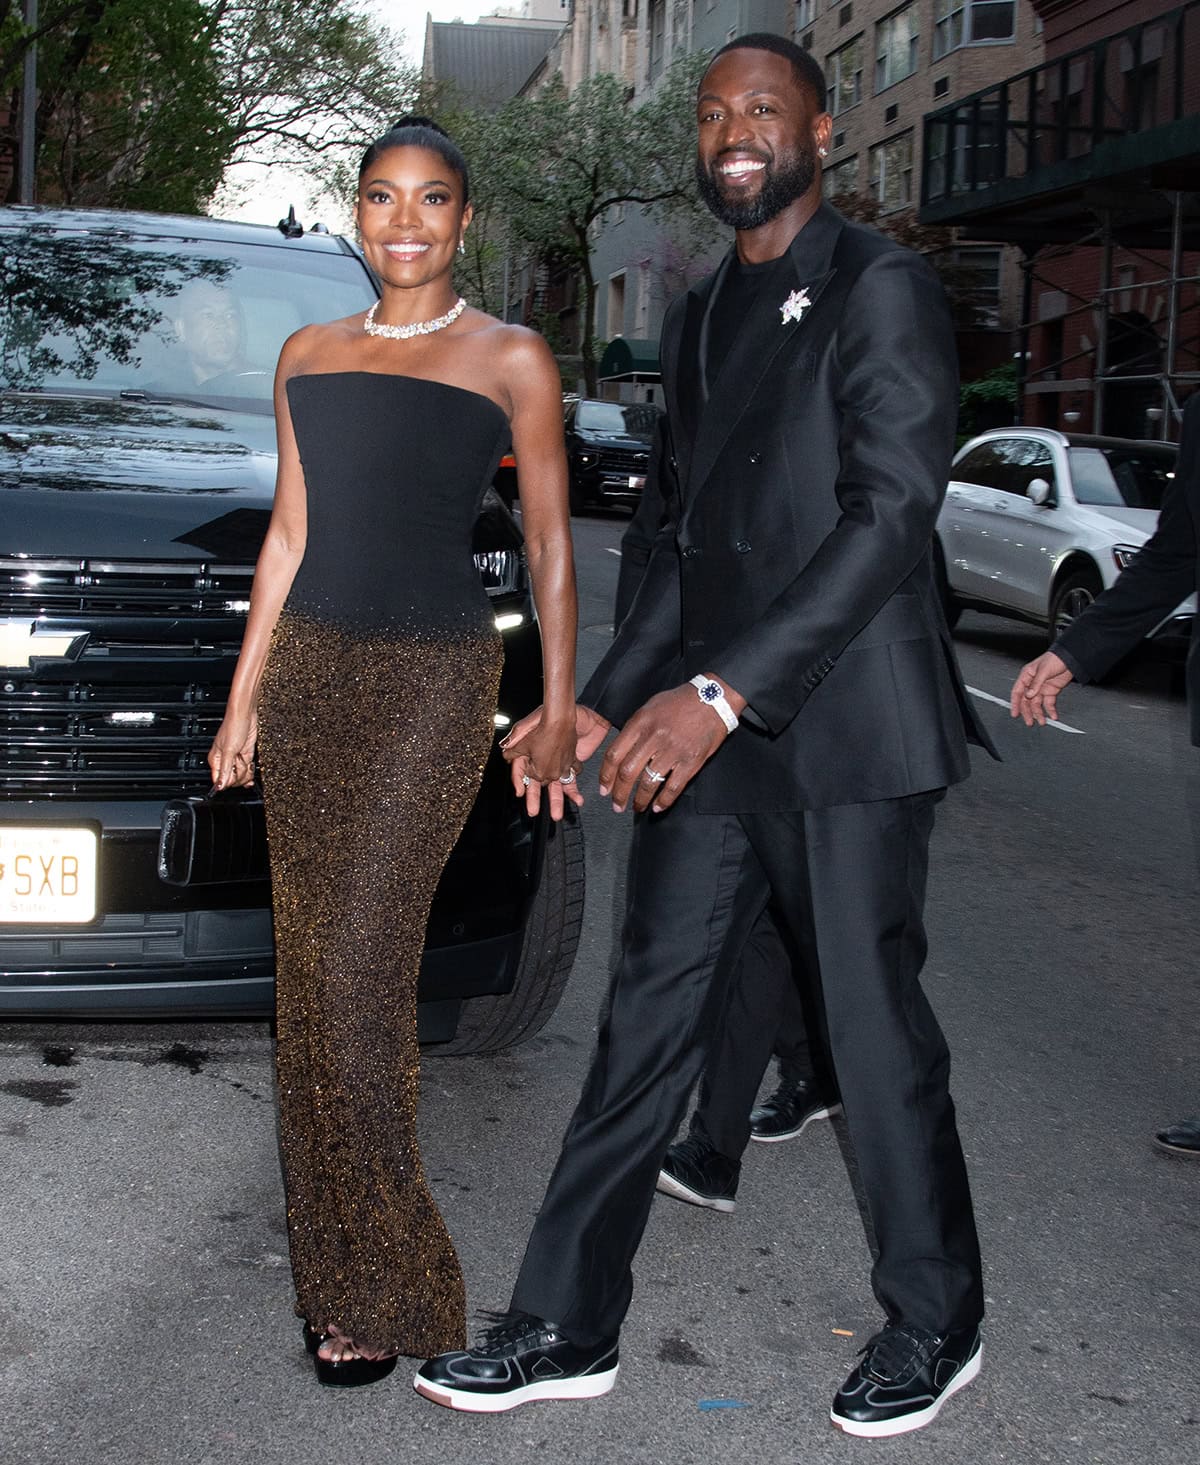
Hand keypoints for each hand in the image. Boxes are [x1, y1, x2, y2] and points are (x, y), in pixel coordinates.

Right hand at [208, 708, 257, 788]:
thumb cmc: (233, 727)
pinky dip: (250, 772)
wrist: (245, 717)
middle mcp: (224, 762)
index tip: (234, 774)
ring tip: (245, 759)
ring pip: (241, 777)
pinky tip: (250, 768)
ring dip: (246, 771)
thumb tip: (219, 786)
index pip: (219, 781)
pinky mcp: (245, 757)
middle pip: (231, 780)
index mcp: (215, 761)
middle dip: (239, 774)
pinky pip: (247, 771)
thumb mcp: (229, 751)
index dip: (228, 781)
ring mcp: (235, 760)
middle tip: (240, 762)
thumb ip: (225, 770)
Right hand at [502, 706, 600, 820]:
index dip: (520, 781)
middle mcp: (541, 759)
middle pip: (537, 783)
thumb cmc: (551, 715)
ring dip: (556, 800)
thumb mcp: (529, 725)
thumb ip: (516, 738)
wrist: (579, 713)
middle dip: (535, 798)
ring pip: (554, 785)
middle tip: (533, 811)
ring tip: (556, 815)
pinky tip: (577, 800)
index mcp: (527, 750)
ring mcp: (557, 762)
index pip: (521, 770)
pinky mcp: (571, 763)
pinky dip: (574, 791)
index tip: (520, 792)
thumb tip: (505, 753)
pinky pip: (571, 780)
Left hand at [599, 683, 732, 814]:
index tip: (604, 788)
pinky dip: (664, 801)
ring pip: (649, 783)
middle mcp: (654, 738)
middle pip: (628, 772)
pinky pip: (673, 787)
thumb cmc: (681, 701)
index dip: (606, 776)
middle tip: (617, 805)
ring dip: (640, 800)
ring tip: (637, 807)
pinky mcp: (691, 761)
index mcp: (640, 723)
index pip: (614, 755)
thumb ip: (635, 728)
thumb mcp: (650, 707)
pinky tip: (658, 807)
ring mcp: (673, 751)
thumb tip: (622, 750)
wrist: (713, 698)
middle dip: (619, 794)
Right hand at [1010, 651, 1073, 725]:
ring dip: (1039, 713)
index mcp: (1027, 676)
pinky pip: (1049, 703)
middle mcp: (1033, 683)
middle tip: (1030, 722)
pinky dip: (1050, 710)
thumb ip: (1036, 683)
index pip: (1018, 692)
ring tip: (1042, 721)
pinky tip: (1052, 715)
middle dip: (1028, 712)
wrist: (1070, 658)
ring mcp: (1042, 688)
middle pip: (1027, 701)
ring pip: (1037, 704)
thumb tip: (1029, 695)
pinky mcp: (1051, 691)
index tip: (1015, 713)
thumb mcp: (1043, 670)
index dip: (1015, 703)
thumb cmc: (1055, 658)